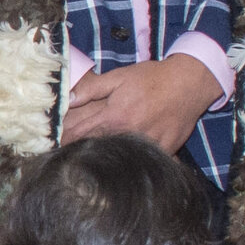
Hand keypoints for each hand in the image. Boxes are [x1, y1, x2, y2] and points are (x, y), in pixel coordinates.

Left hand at [64, 54, 222, 150]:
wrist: (189, 82)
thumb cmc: (154, 78)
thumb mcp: (119, 77)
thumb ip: (93, 89)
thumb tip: (69, 99)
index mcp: (115, 116)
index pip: (82, 133)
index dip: (66, 140)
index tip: (55, 147)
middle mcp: (130, 133)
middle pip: (99, 148)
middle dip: (83, 152)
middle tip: (69, 159)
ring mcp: (148, 144)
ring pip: (122, 157)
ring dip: (109, 159)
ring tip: (94, 165)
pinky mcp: (165, 149)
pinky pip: (147, 161)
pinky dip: (137, 162)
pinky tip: (128, 168)